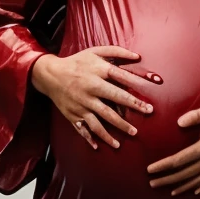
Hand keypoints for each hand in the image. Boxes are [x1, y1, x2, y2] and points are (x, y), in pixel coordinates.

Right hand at [31, 46, 162, 149]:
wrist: (50, 75)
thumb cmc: (77, 63)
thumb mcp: (94, 52)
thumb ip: (116, 52)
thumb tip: (138, 56)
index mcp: (97, 72)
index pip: (121, 78)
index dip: (137, 85)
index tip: (149, 89)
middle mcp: (90, 89)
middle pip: (114, 100)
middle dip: (132, 107)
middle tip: (148, 112)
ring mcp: (81, 104)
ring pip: (100, 119)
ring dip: (116, 128)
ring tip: (131, 133)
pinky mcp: (73, 115)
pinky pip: (82, 129)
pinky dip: (89, 138)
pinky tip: (98, 146)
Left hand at [147, 92, 199, 195]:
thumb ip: (199, 115)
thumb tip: (179, 123)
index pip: (181, 159)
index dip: (164, 165)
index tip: (150, 169)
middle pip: (186, 173)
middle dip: (168, 179)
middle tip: (151, 184)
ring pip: (198, 180)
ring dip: (182, 186)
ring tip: (168, 191)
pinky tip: (193, 191)